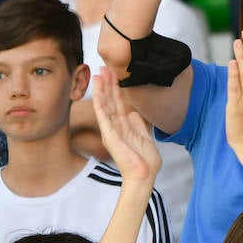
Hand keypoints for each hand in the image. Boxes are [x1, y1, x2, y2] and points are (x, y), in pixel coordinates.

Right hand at [93, 67, 161, 182]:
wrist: (143, 175)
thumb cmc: (144, 161)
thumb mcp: (144, 137)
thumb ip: (138, 125)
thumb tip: (133, 112)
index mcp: (123, 126)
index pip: (118, 103)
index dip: (116, 88)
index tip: (114, 73)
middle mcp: (115, 127)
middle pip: (110, 101)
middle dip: (107, 84)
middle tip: (103, 67)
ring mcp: (111, 131)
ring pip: (104, 105)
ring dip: (102, 89)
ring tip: (98, 74)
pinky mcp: (110, 136)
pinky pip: (103, 117)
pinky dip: (100, 104)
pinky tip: (98, 93)